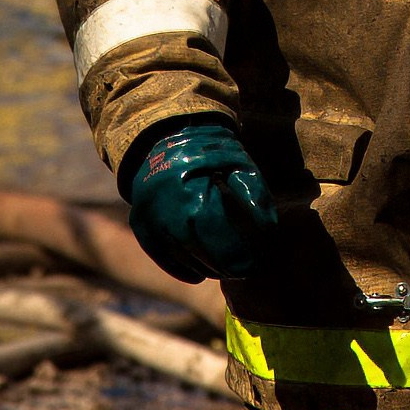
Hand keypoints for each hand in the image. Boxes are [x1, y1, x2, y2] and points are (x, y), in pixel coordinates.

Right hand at [126, 120, 277, 283]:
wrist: (167, 135)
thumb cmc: (211, 154)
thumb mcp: (240, 167)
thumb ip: (255, 197)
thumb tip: (268, 232)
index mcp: (194, 202)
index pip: (221, 246)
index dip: (239, 259)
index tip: (253, 266)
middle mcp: (167, 217)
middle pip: (201, 258)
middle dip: (223, 266)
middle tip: (240, 269)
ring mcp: (150, 222)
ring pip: (181, 260)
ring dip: (204, 268)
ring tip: (223, 268)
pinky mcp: (141, 225)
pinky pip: (161, 257)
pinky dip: (181, 269)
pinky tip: (199, 274)